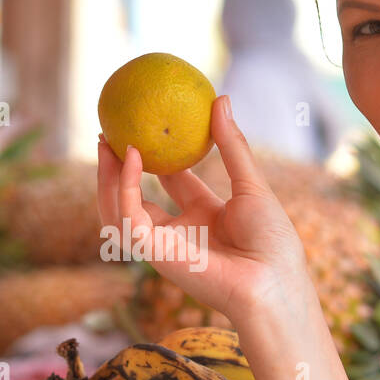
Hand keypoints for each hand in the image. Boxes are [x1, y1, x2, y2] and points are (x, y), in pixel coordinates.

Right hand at [96, 95, 308, 321]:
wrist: (273, 281)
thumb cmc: (272, 242)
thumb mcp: (251, 184)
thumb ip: (232, 145)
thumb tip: (220, 99)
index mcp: (202, 217)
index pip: (170, 183)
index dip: (155, 158)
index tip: (146, 128)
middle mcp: (178, 232)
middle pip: (134, 198)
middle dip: (116, 170)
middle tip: (109, 135)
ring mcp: (163, 245)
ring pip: (118, 211)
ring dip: (107, 179)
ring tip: (106, 143)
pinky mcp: (154, 252)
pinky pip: (128, 216)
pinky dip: (124, 187)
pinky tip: (130, 157)